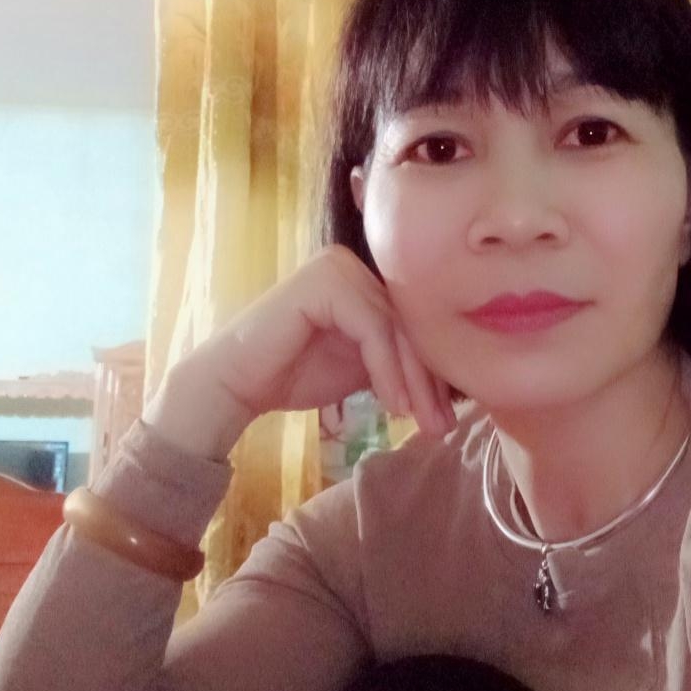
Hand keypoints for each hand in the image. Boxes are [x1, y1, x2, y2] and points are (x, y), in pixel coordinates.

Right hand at [180, 246, 456, 439]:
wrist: (235, 384)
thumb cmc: (293, 374)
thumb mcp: (361, 366)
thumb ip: (397, 359)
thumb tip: (454, 379)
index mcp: (364, 277)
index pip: (413, 324)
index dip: (432, 373)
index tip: (445, 419)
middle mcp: (353, 263)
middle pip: (409, 325)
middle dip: (428, 381)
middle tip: (442, 427)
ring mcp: (337, 267)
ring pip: (396, 328)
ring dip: (413, 381)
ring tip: (422, 423)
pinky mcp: (324, 281)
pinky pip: (372, 328)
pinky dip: (387, 370)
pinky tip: (394, 405)